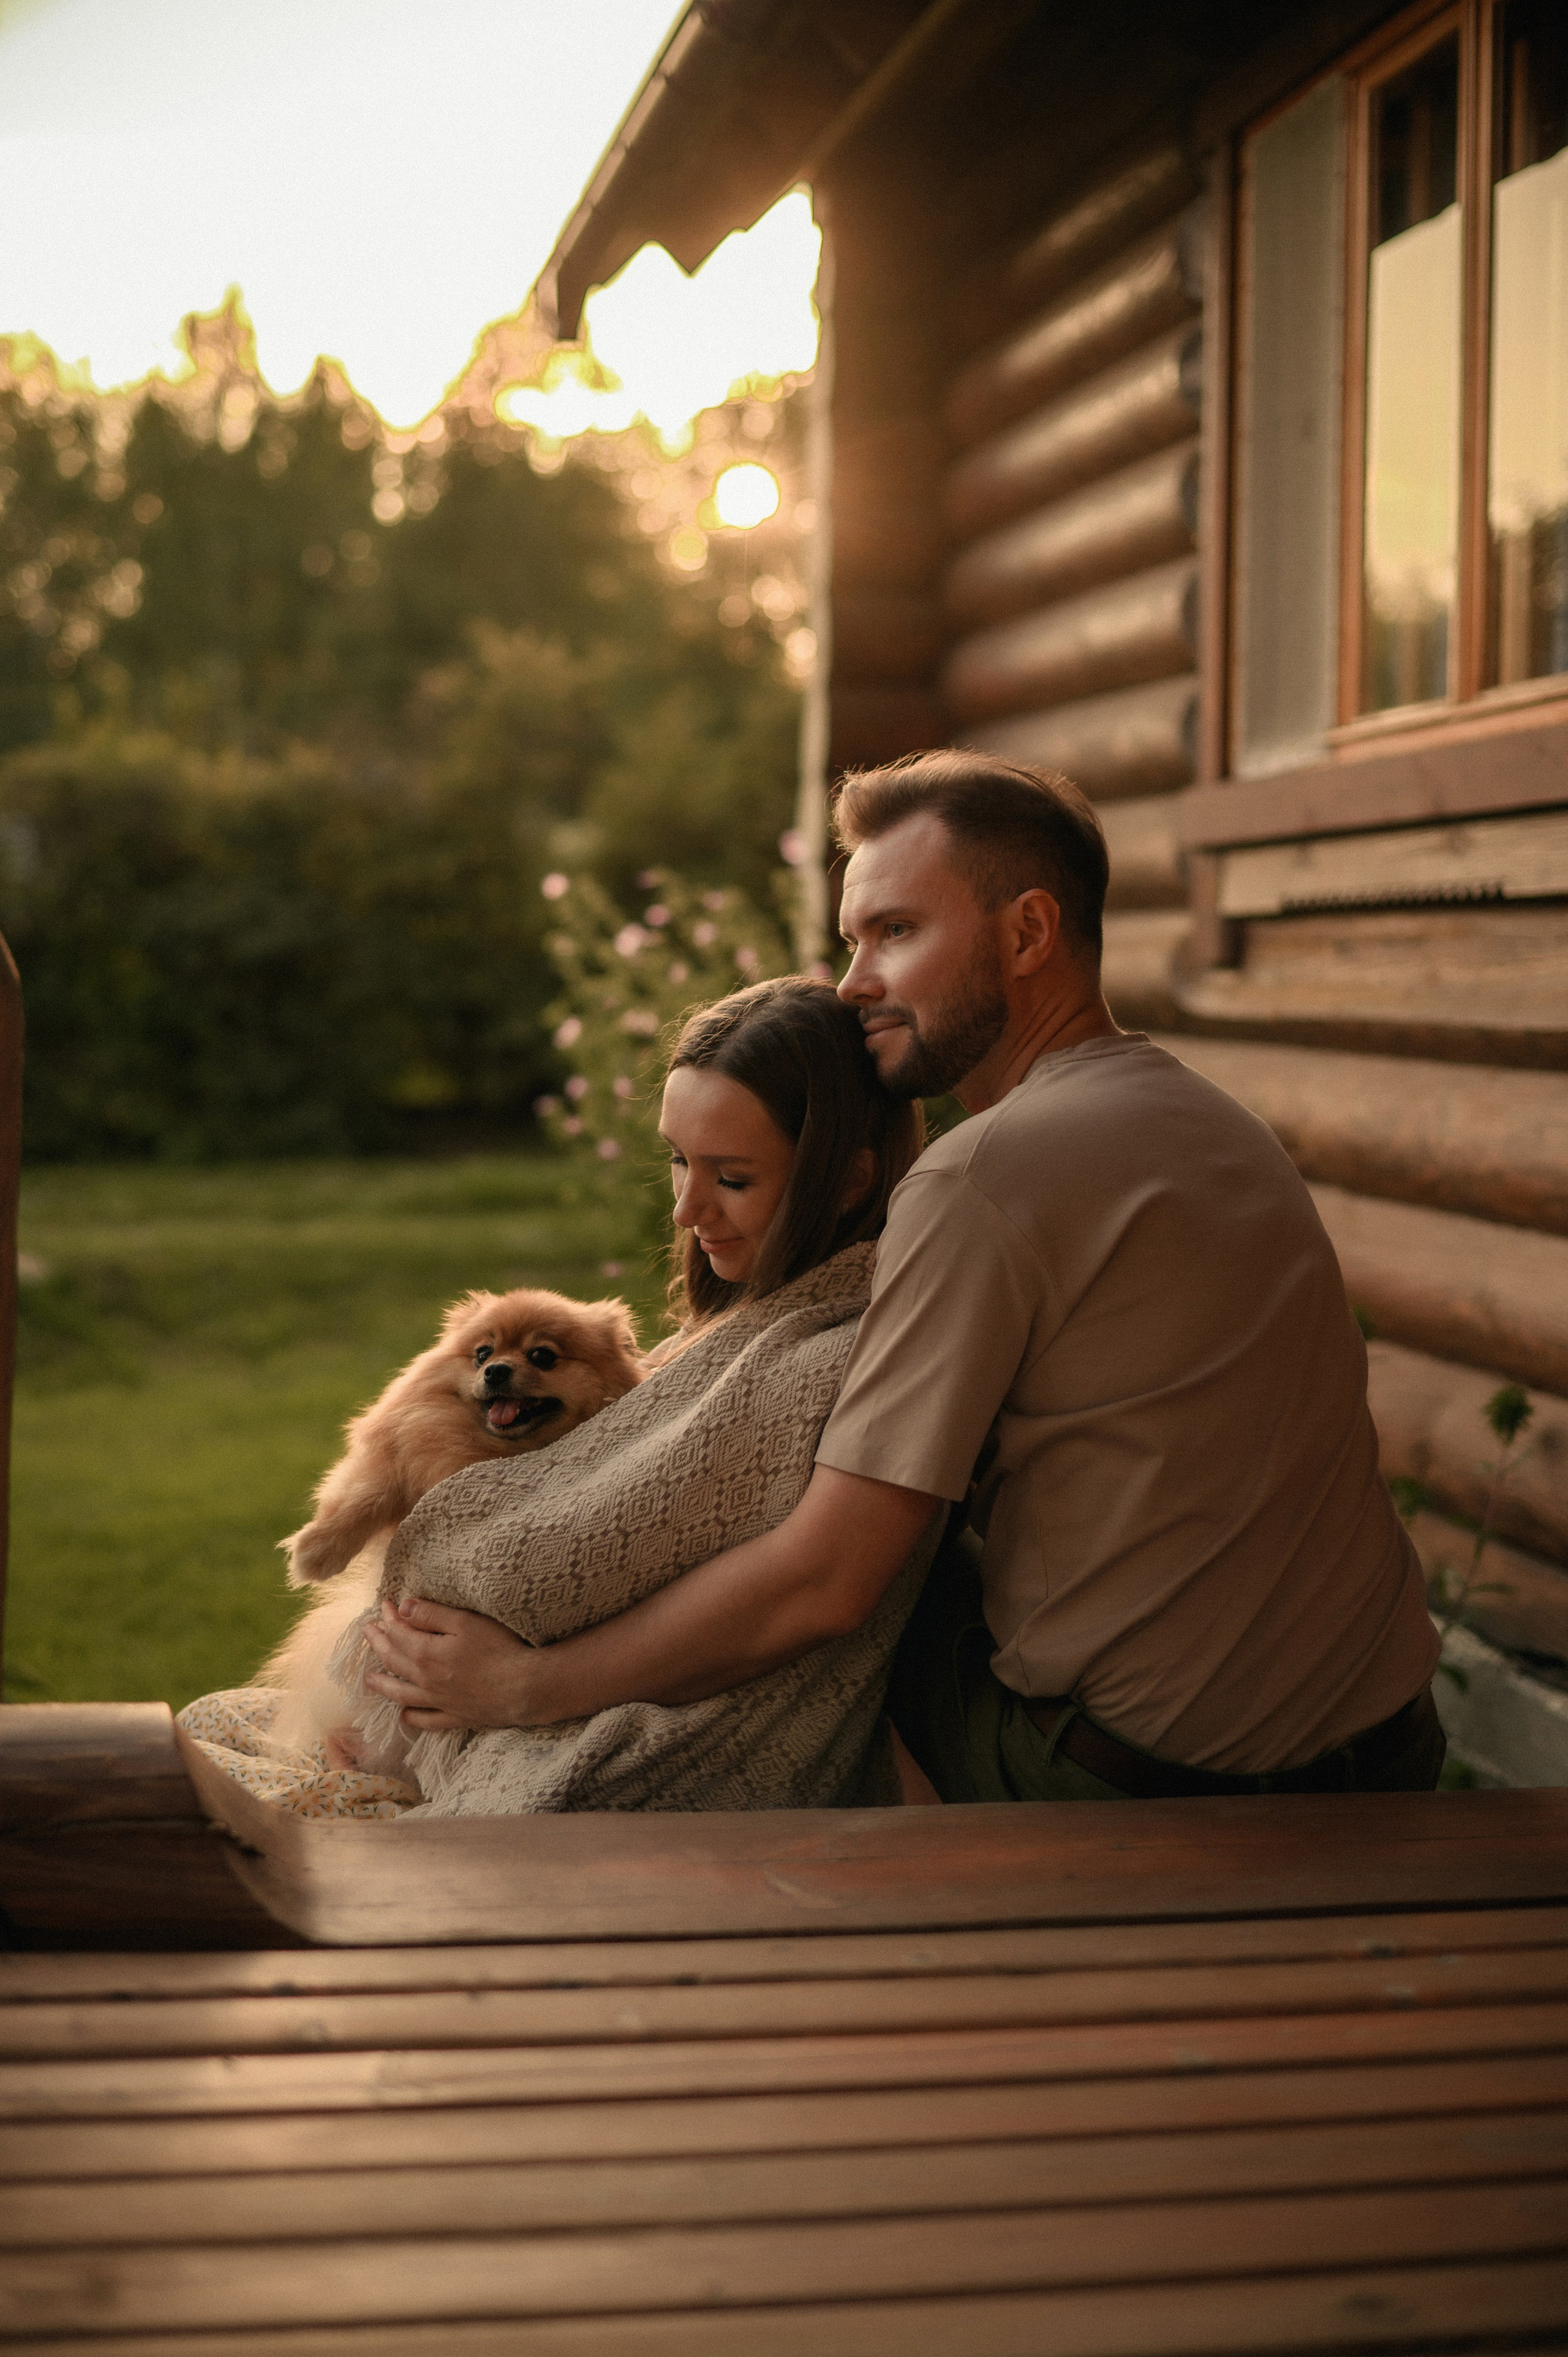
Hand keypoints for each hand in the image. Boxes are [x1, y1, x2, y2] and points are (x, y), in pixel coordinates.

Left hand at [362, 1596, 538, 1731]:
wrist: (524, 1688)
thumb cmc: (499, 1649)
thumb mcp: (465, 1622)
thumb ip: (431, 1614)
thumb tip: (403, 1608)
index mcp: (426, 1654)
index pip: (398, 1632)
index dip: (389, 1617)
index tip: (385, 1604)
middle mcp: (425, 1680)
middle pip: (394, 1660)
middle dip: (378, 1643)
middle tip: (367, 1632)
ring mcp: (438, 1702)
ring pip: (401, 1694)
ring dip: (382, 1685)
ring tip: (368, 1679)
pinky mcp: (454, 1717)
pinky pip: (426, 1720)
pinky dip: (412, 1717)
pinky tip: (404, 1714)